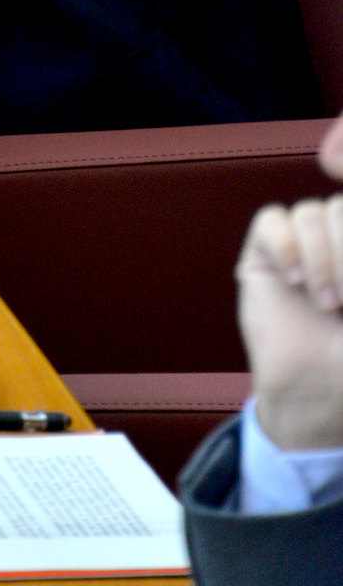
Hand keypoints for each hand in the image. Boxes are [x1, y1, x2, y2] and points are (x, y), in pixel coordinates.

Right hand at [238, 193, 342, 450]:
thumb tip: (340, 238)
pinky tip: (293, 280)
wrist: (316, 391)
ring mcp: (300, 245)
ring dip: (320, 256)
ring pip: (309, 213)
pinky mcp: (264, 255)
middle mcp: (334, 240)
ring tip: (323, 302)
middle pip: (339, 207)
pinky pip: (271, 220)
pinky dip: (284, 244)